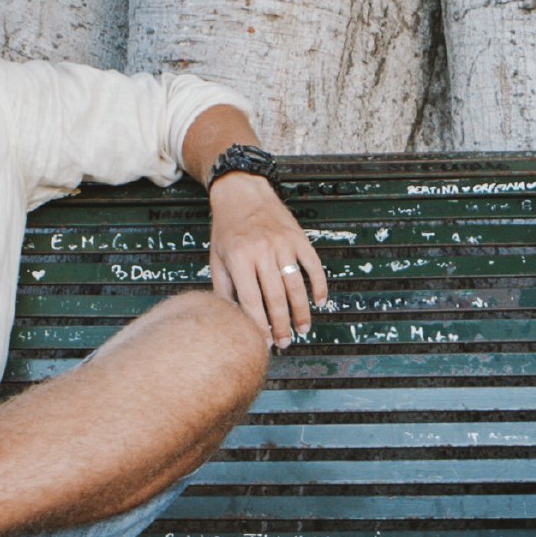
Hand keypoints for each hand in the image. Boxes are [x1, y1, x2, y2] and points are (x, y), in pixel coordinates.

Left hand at [208, 175, 329, 346]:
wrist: (242, 193)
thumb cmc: (227, 229)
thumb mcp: (217, 258)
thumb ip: (224, 289)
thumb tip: (233, 320)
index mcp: (239, 258)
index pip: (252, 301)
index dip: (259, 326)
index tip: (263, 343)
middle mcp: (262, 251)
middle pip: (275, 298)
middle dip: (281, 325)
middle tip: (285, 343)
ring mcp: (283, 244)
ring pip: (296, 286)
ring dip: (301, 312)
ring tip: (303, 329)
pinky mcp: (299, 238)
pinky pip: (313, 267)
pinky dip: (319, 286)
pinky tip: (319, 302)